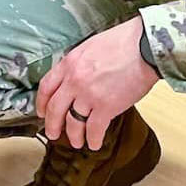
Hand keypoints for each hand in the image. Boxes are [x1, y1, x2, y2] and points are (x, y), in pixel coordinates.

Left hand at [37, 15, 158, 150]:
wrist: (144, 47)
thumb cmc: (124, 42)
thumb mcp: (90, 46)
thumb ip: (78, 63)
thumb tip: (75, 77)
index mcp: (69, 63)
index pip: (46, 87)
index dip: (41, 103)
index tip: (42, 112)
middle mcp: (74, 81)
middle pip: (55, 109)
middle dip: (52, 125)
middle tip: (53, 133)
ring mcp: (89, 95)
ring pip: (73, 123)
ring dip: (73, 136)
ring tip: (76, 142)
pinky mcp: (106, 107)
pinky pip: (94, 129)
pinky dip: (93, 139)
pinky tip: (95, 143)